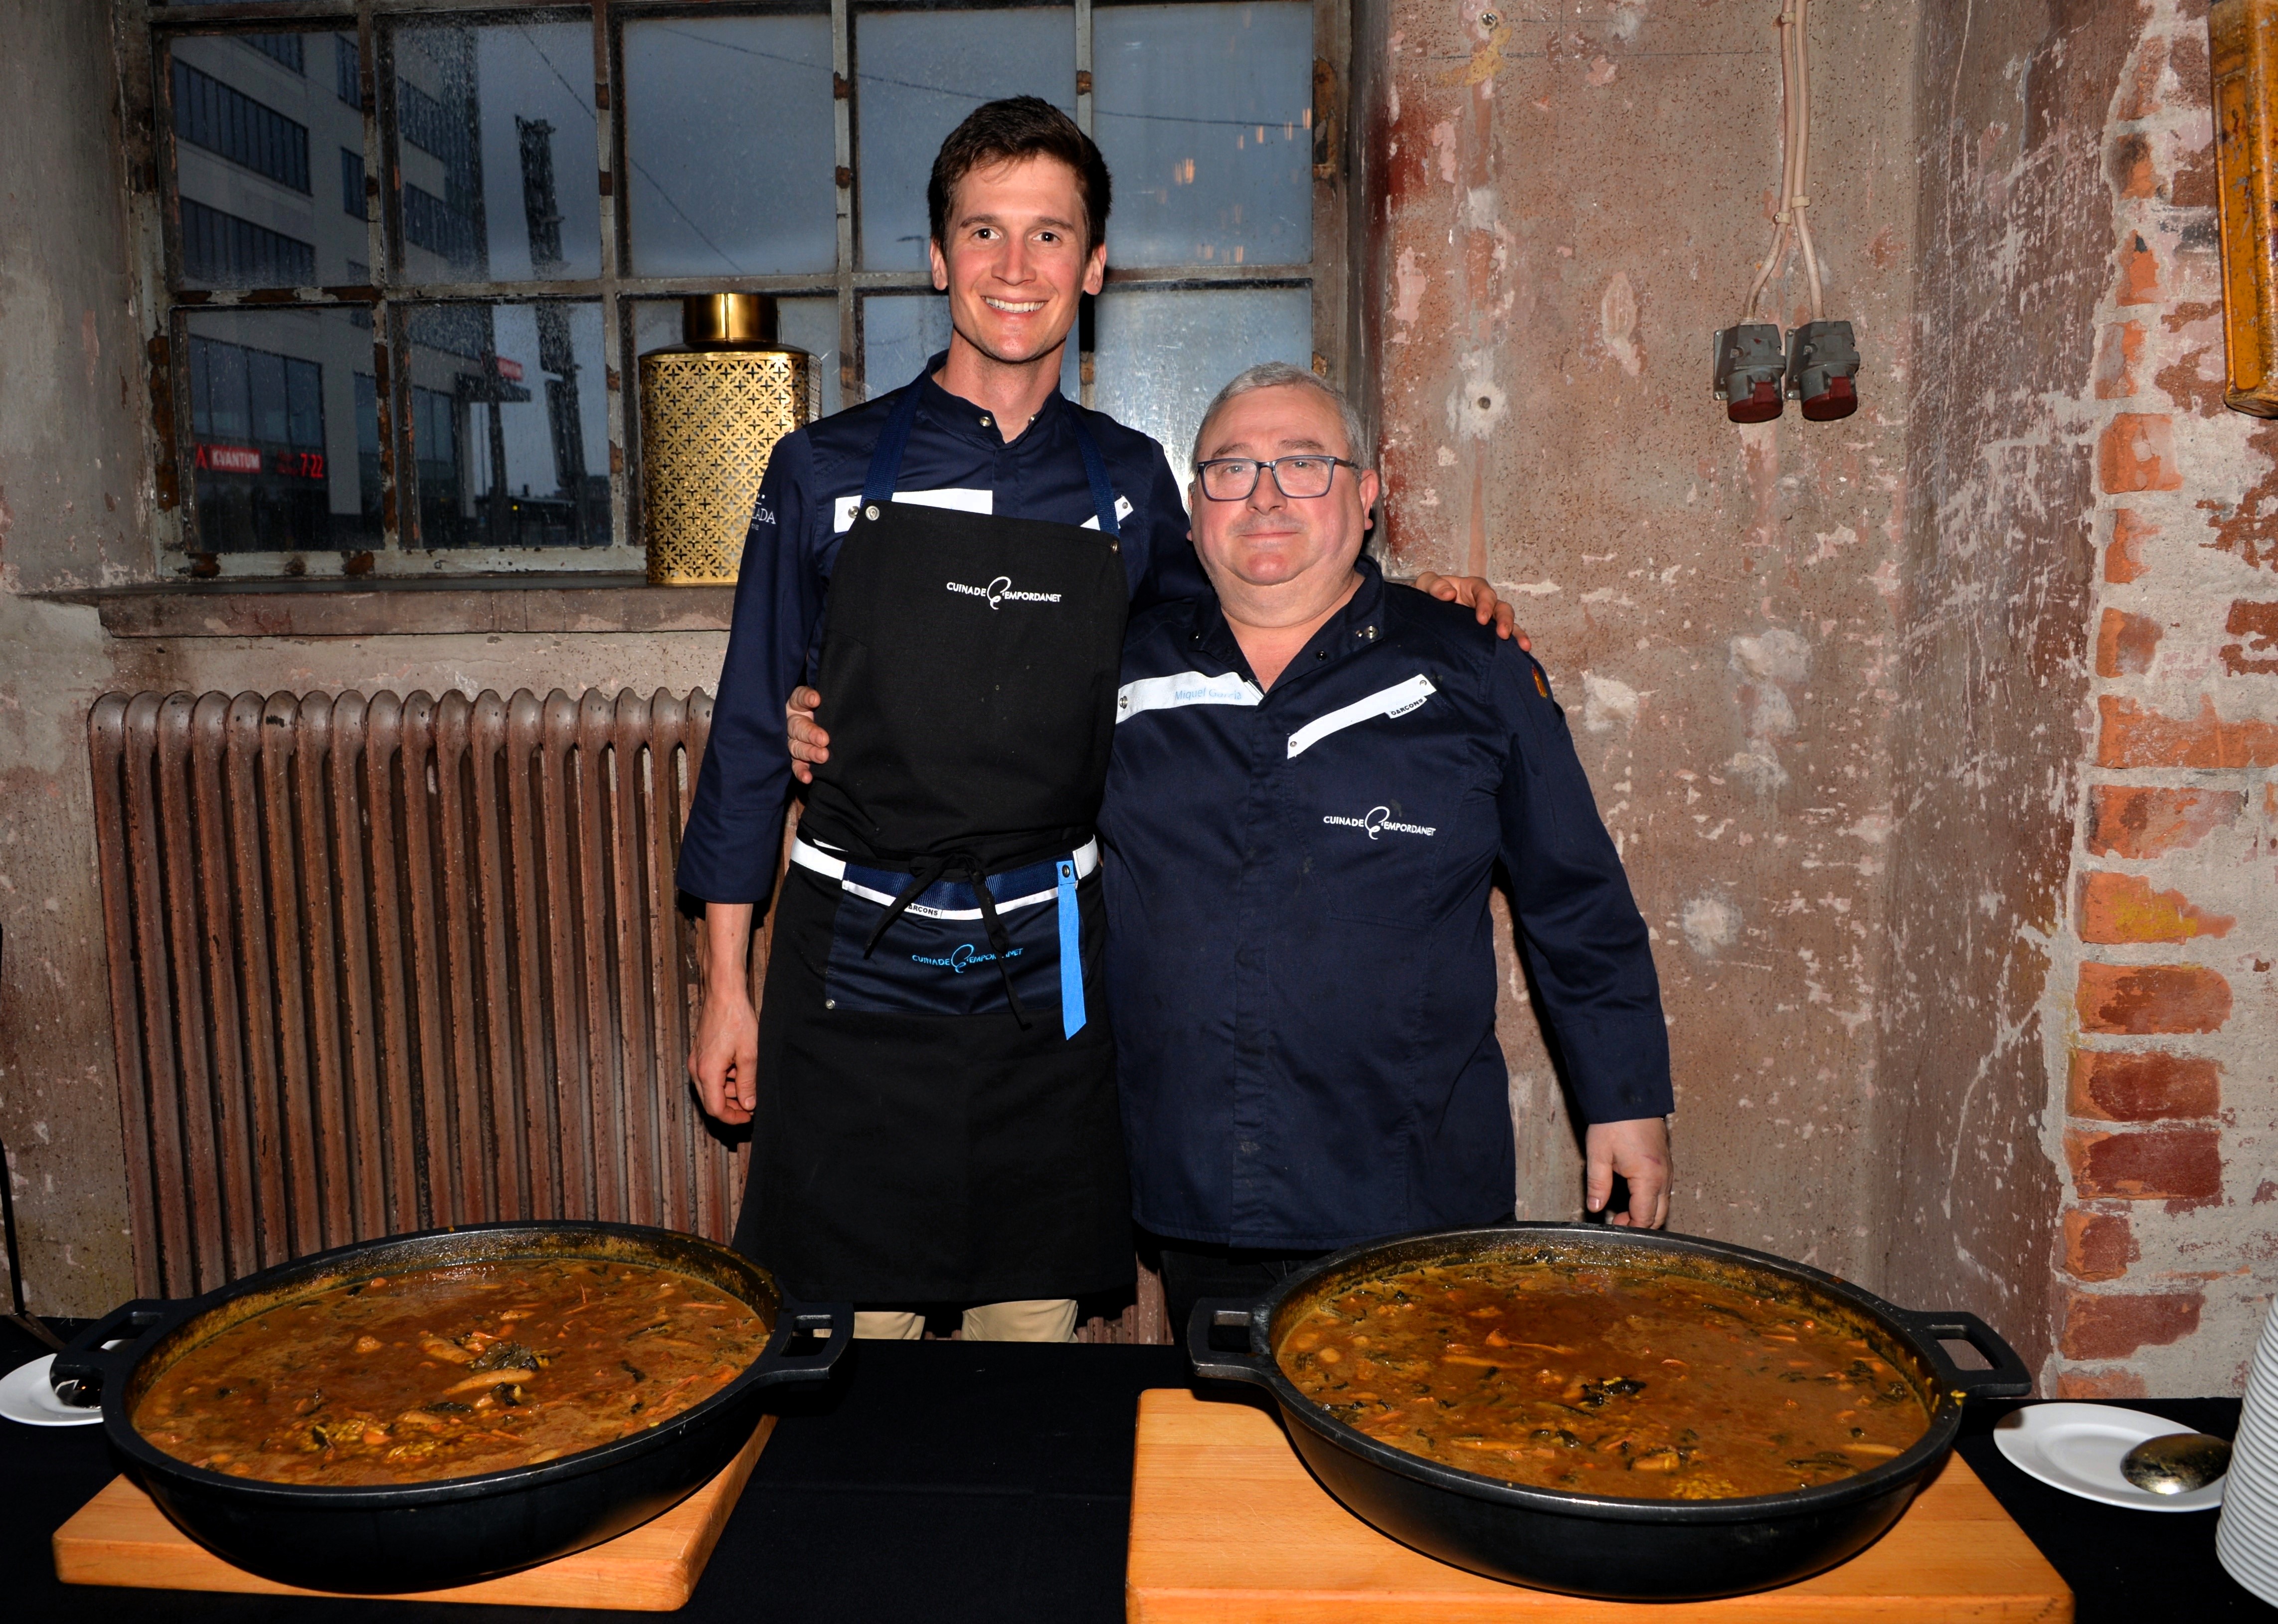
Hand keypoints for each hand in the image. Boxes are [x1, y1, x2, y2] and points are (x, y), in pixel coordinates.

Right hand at [688, 903, 759, 1123]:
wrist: (724, 994)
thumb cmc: (736, 1019)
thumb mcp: (749, 1054)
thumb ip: (748, 1082)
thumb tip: (749, 1105)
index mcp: (707, 1072)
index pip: (715, 1109)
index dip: (733, 1118)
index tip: (750, 1116)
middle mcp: (697, 1069)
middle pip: (712, 1101)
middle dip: (733, 1105)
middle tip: (753, 1102)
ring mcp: (696, 1060)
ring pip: (711, 1088)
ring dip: (731, 1090)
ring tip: (751, 1081)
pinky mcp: (700, 1053)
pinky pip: (710, 1074)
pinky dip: (725, 1078)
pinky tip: (741, 1068)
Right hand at [787, 686, 828, 785]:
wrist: (821, 721)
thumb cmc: (823, 710)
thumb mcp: (817, 700)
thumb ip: (816, 698)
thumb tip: (818, 697)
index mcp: (797, 705)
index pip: (799, 698)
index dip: (806, 698)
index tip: (816, 699)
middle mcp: (792, 722)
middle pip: (798, 727)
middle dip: (811, 733)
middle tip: (824, 739)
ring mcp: (792, 740)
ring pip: (797, 747)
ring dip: (809, 752)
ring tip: (822, 756)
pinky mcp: (795, 756)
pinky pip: (796, 764)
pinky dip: (801, 771)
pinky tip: (807, 777)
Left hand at [1412, 572, 1529, 649]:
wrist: (1422, 613)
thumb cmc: (1427, 594)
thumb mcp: (1426, 584)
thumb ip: (1435, 585)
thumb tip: (1449, 594)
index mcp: (1471, 588)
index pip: (1484, 593)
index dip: (1486, 604)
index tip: (1482, 619)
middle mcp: (1484, 603)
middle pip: (1501, 608)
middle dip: (1505, 620)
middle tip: (1503, 634)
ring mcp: (1488, 620)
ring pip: (1508, 624)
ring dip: (1516, 634)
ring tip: (1523, 646)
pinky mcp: (1486, 636)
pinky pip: (1503, 640)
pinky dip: (1512, 646)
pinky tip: (1521, 655)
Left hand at [1584, 1117, 1670, 1228]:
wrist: (1629, 1095)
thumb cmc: (1613, 1123)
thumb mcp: (1599, 1155)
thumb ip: (1598, 1185)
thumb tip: (1595, 1208)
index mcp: (1648, 1178)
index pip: (1645, 1217)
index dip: (1630, 1228)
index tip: (1615, 1229)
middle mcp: (1663, 1176)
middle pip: (1659, 1215)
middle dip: (1641, 1225)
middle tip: (1617, 1223)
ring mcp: (1668, 1169)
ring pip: (1663, 1203)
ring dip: (1646, 1212)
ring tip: (1621, 1212)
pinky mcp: (1666, 1162)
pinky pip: (1663, 1189)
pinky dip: (1651, 1199)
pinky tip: (1633, 1195)